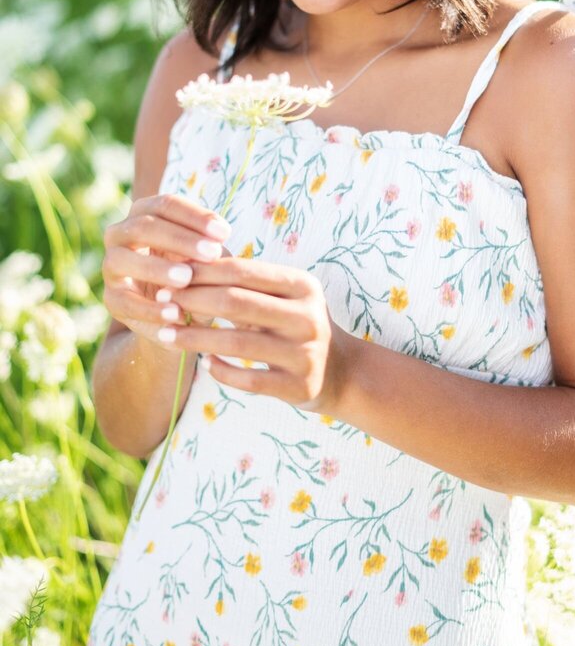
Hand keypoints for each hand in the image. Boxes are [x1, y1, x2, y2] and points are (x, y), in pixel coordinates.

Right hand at [102, 194, 232, 345]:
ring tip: (187, 279)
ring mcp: (111, 265)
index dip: (195, 216)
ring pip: (123, 259)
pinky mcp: (111, 299)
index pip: (166, 204)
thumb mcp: (206, 259)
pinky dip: (150, 309)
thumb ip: (212, 251)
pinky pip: (125, 301)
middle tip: (211, 253)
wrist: (176, 313)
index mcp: (144, 214)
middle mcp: (120, 234)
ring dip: (156, 268)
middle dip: (179, 239)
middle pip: (143, 226)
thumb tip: (217, 250)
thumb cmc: (195, 272)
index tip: (225, 233)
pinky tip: (175, 314)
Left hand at [150, 256, 352, 415]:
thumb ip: (245, 280)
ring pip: (238, 343)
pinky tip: (204, 364)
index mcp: (302, 285)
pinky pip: (249, 379)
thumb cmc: (296, 324)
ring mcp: (305, 353)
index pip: (244, 271)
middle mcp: (306, 316)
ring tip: (167, 334)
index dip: (203, 272)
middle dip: (193, 300)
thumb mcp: (283, 295)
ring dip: (195, 337)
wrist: (341, 371)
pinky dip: (222, 371)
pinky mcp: (298, 386)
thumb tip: (189, 259)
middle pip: (238, 303)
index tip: (170, 274)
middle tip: (161, 302)